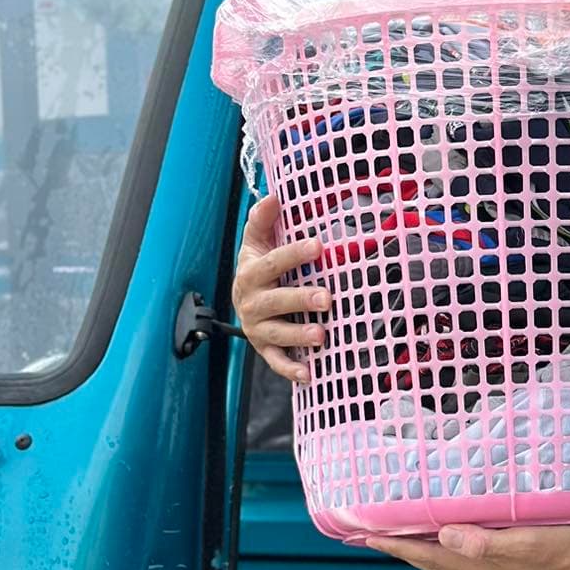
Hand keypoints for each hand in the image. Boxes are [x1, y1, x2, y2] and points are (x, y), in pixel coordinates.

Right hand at [230, 193, 328, 384]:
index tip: (318, 245)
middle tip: (327, 297)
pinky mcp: (264, 348)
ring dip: (299, 335)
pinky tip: (309, 373)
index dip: (294, 253)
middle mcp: (250, 303)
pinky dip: (291, 369)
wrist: (242, 299)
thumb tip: (273, 195)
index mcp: (250, 273)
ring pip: (276, 334)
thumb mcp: (256, 240)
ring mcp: (257, 328)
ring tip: (322, 334)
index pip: (272, 262)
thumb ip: (263, 219)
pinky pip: (276, 362)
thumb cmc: (258, 266)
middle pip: (275, 301)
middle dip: (300, 299)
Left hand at [364, 524, 569, 569]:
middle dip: (402, 549)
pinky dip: (447, 549)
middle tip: (372, 536)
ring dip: (422, 551)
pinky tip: (449, 539)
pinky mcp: (512, 568)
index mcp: (484, 569)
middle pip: (433, 562)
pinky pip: (466, 559)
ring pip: (448, 563)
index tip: (368, 535)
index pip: (430, 557)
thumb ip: (486, 544)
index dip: (399, 546)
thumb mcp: (529, 542)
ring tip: (401, 538)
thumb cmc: (568, 550)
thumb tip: (444, 537)